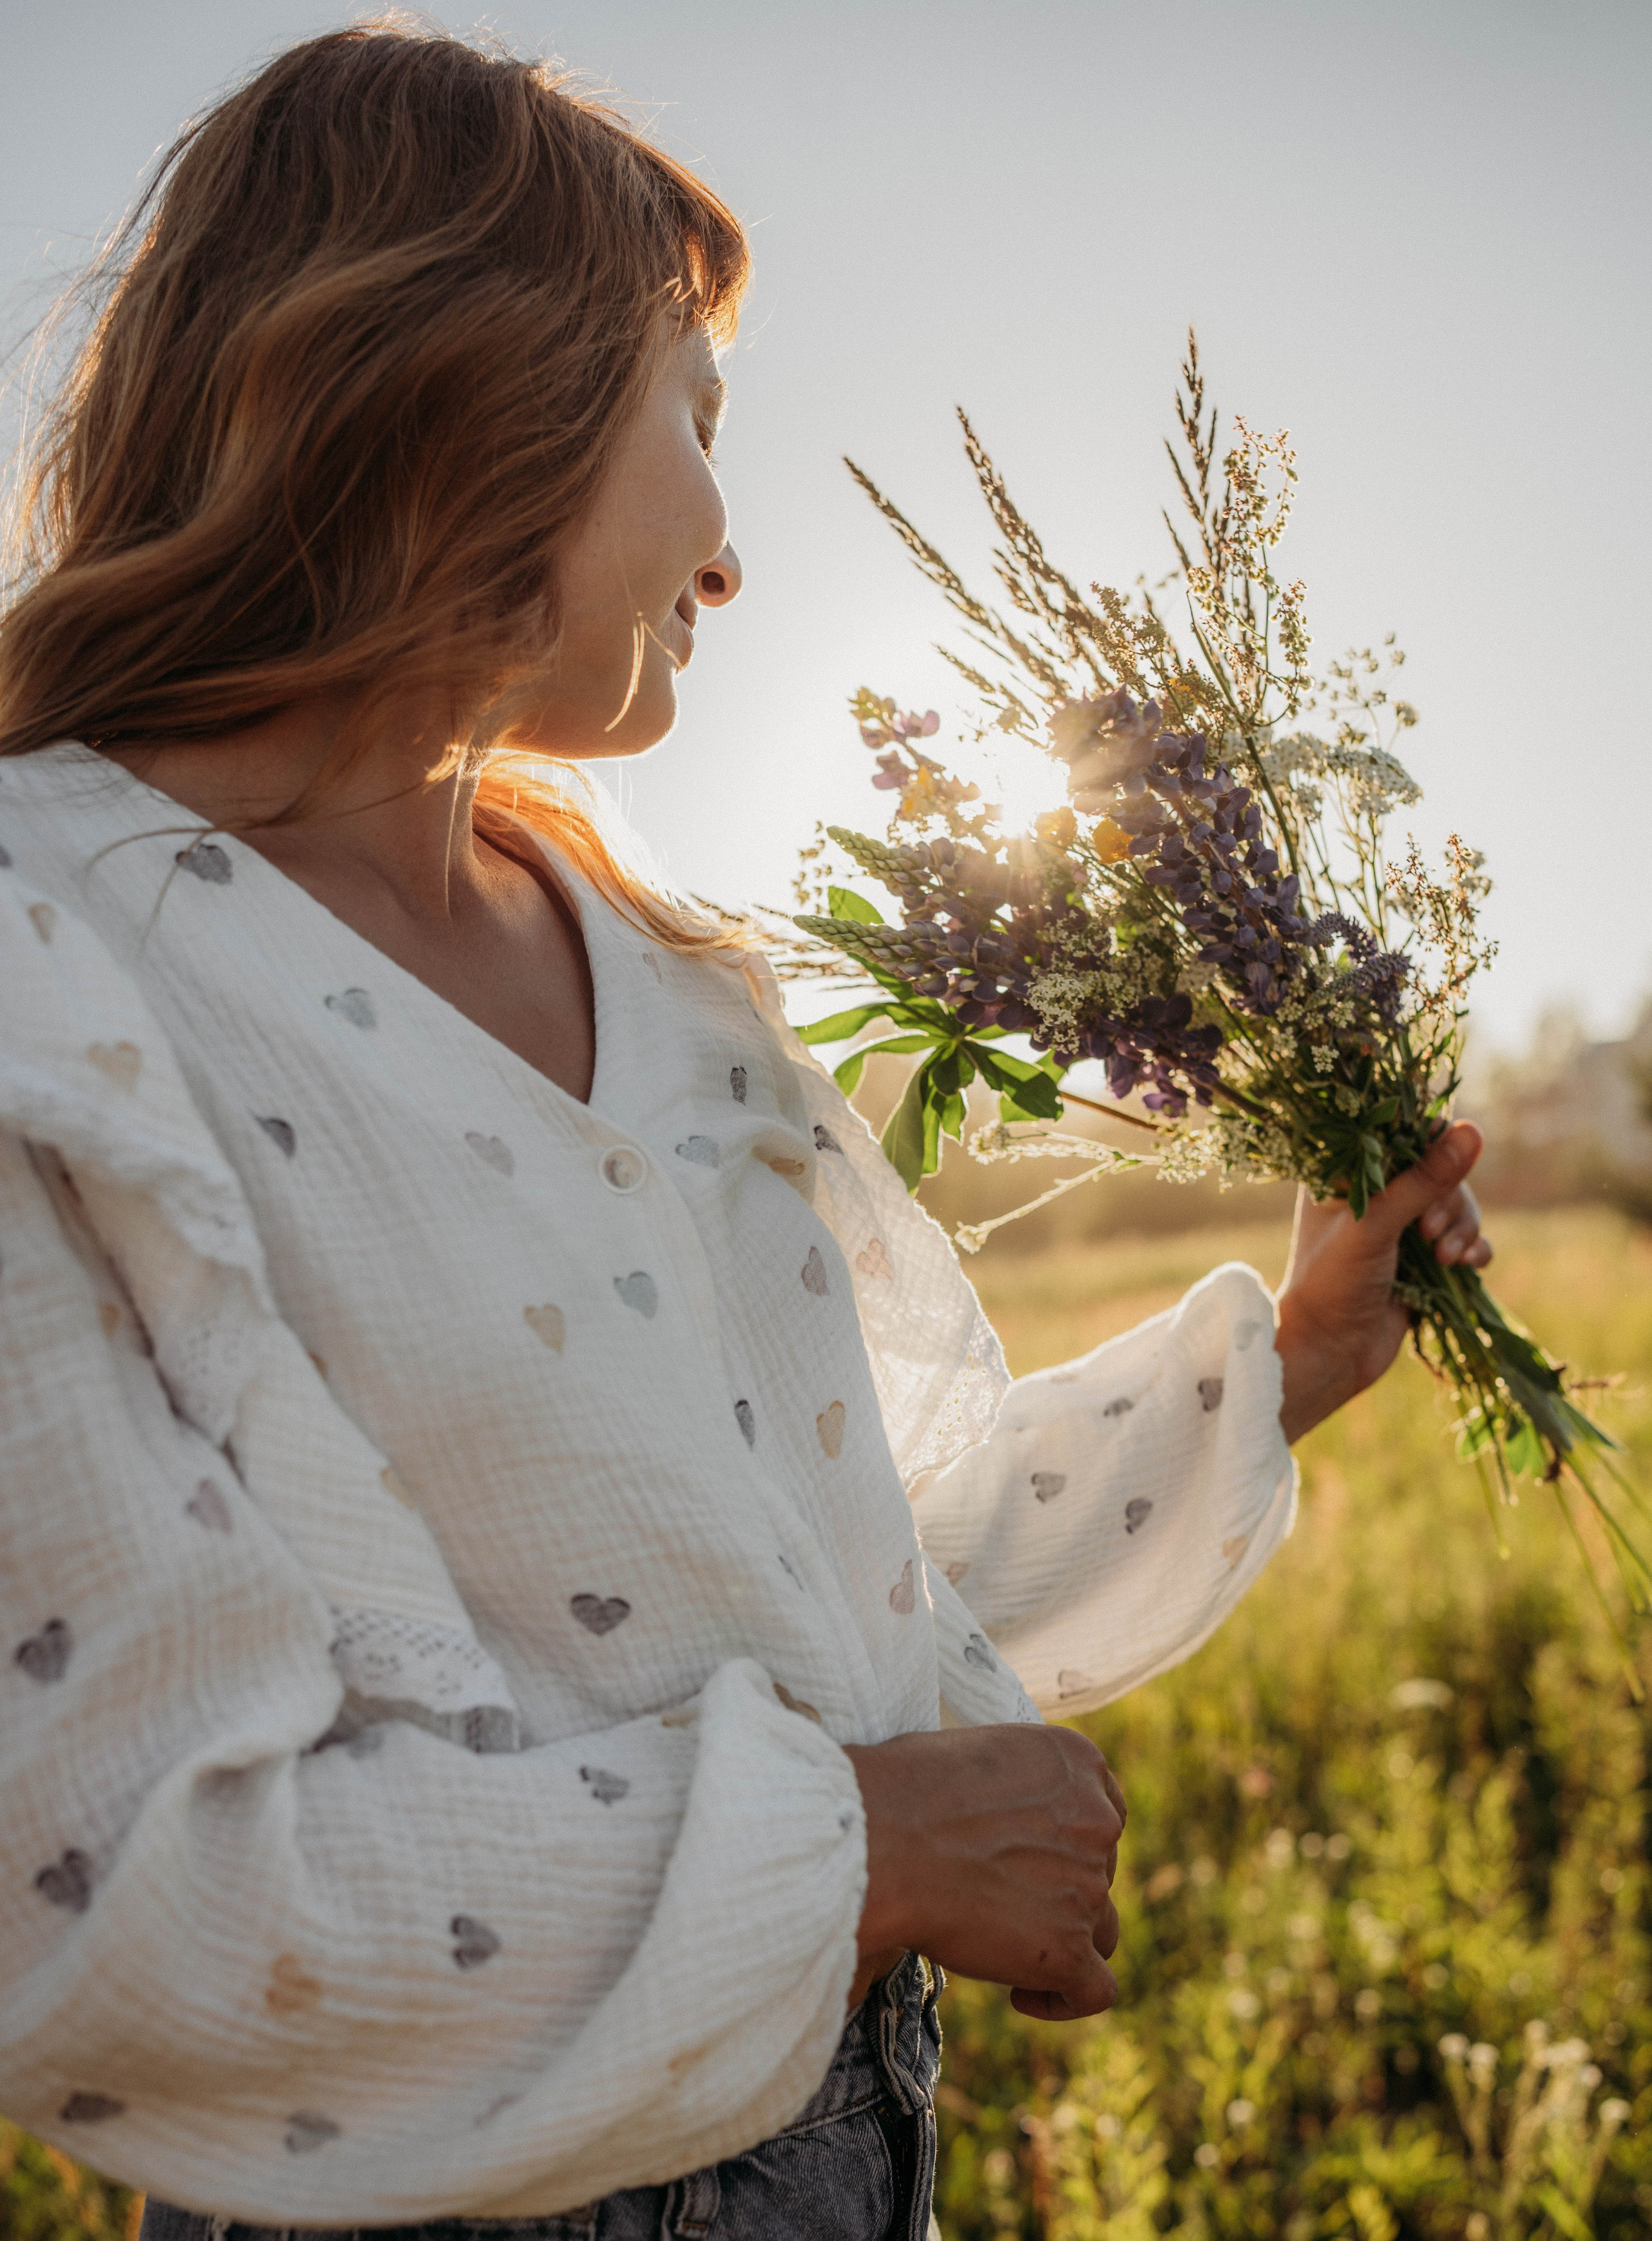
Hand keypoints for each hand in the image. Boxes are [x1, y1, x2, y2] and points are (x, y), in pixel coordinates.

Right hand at [843, 1723, 1125, 2021]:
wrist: (882, 1841)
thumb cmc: (902, 1788)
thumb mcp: (980, 1752)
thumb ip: (1019, 1782)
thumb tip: (1007, 1811)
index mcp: (1077, 1761)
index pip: (1106, 1811)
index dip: (1073, 1841)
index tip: (1035, 1858)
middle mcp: (1097, 1821)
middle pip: (1099, 1870)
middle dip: (1060, 1888)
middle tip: (998, 1898)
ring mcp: (1088, 1889)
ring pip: (1100, 1928)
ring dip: (1064, 1938)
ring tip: (1004, 1946)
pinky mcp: (1069, 1951)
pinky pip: (1094, 1990)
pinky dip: (1064, 2000)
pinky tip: (1021, 1994)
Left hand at [1275, 1118, 1490, 1443]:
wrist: (1328, 1354)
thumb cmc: (1333, 1283)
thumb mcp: (1375, 1225)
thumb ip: (1423, 1180)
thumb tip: (1474, 1132)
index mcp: (1345, 1171)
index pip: (1403, 1134)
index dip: (1430, 1149)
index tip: (1434, 1180)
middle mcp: (1374, 1193)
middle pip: (1439, 1169)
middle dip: (1449, 1200)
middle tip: (1429, 1234)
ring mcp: (1401, 1227)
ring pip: (1456, 1205)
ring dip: (1462, 1227)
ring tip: (1446, 1258)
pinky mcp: (1423, 1260)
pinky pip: (1466, 1240)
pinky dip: (1473, 1249)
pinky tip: (1467, 1265)